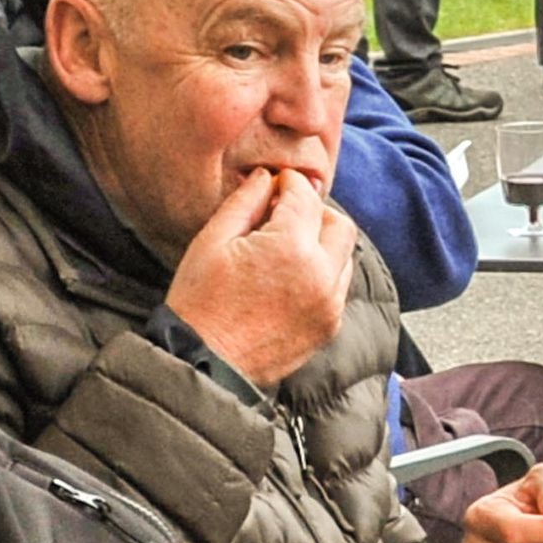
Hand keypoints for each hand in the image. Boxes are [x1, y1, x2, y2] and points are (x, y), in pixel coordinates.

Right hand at [166, 168, 356, 386]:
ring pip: (344, 256)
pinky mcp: (328, 327)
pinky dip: (324, 273)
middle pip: (338, 224)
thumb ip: (245, 203)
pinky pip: (338, 287)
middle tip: (285, 212)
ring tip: (286, 246)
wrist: (202, 365)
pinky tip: (291, 276)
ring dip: (323, 242)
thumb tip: (266, 177)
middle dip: (315, 211)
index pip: (305, 198)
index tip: (277, 182)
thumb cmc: (198, 303)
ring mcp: (329, 305)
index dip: (290, 183)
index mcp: (291, 248)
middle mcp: (321, 275)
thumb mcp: (212, 242)